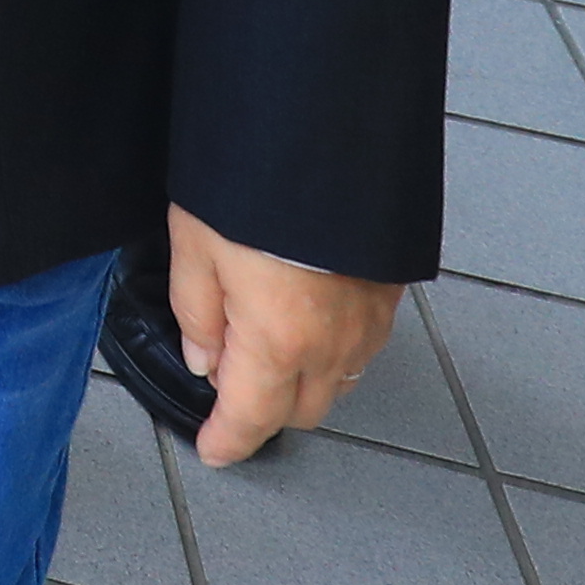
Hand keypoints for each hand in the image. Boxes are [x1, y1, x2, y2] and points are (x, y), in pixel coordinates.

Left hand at [163, 208, 401, 469]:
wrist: (324, 133)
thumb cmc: (255, 182)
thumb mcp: (193, 246)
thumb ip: (197, 314)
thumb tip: (204, 358)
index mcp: (277, 341)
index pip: (251, 418)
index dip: (227, 441)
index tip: (214, 450)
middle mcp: (332, 342)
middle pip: (301, 411)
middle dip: (264, 412)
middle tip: (231, 389)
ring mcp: (369, 320)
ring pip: (338, 382)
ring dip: (303, 382)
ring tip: (267, 349)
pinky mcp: (391, 292)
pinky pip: (363, 345)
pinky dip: (334, 350)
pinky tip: (309, 320)